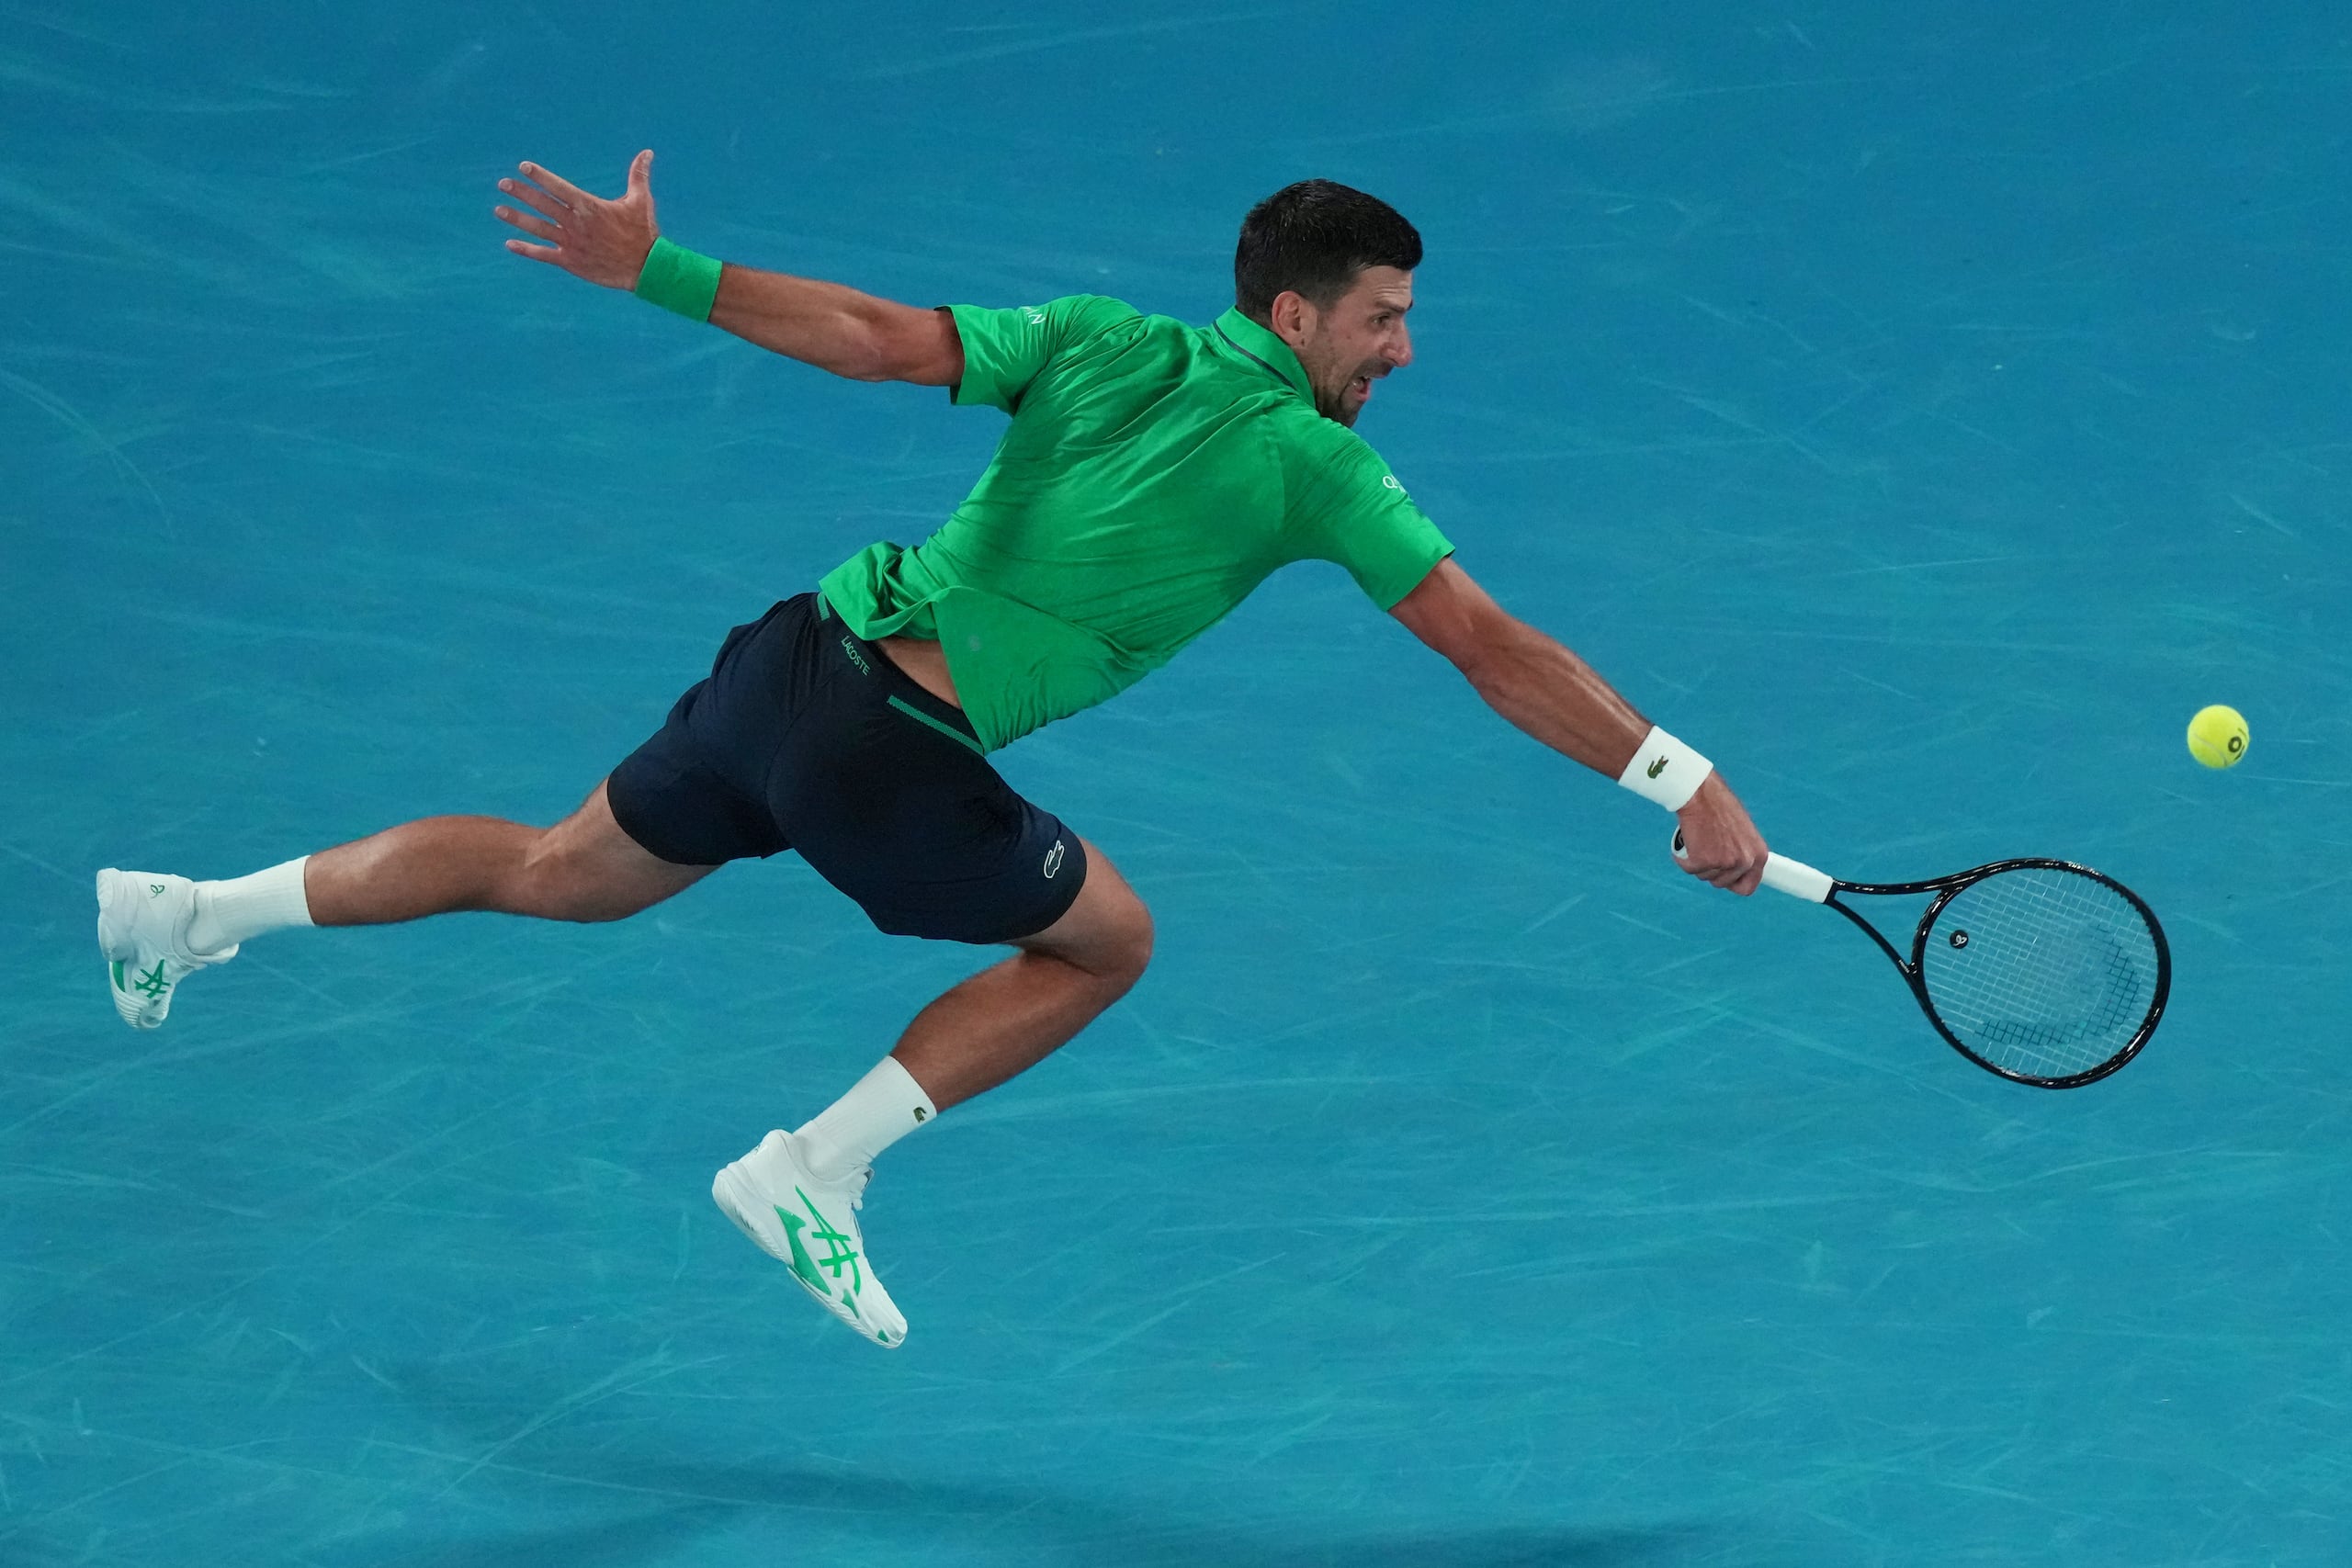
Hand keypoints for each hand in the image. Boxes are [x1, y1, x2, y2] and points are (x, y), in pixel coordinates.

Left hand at [495, 150, 659, 290]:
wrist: (645, 268)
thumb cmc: (643, 232)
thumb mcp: (642, 201)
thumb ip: (638, 175)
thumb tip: (647, 152)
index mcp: (589, 206)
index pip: (559, 187)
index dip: (540, 176)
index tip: (524, 166)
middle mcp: (576, 223)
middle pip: (543, 205)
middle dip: (521, 193)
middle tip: (503, 184)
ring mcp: (571, 243)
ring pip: (538, 228)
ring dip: (517, 218)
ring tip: (499, 210)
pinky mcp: (571, 261)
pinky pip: (544, 255)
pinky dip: (527, 250)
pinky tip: (510, 244)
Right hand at [1673, 773, 1767, 894]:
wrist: (1701, 794)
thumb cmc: (1720, 807)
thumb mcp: (1742, 832)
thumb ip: (1743, 852)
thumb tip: (1737, 870)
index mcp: (1758, 855)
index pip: (1748, 887)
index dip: (1732, 884)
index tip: (1723, 878)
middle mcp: (1744, 862)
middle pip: (1722, 883)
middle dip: (1710, 870)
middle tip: (1705, 849)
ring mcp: (1724, 863)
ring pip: (1704, 876)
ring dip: (1697, 862)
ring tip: (1698, 839)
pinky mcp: (1702, 861)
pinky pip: (1688, 868)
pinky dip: (1683, 858)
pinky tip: (1686, 841)